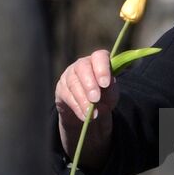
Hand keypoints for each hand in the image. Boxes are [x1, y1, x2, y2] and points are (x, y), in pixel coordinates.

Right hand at [55, 49, 117, 166]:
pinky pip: (66, 95)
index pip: (99, 56)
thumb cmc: (103, 103)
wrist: (89, 118)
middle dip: (90, 84)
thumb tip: (107, 88)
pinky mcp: (61, 91)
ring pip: (73, 82)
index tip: (106, 82)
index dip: (102, 67)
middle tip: (97, 100)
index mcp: (98, 63)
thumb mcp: (112, 98)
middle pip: (83, 68)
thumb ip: (111, 92)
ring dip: (83, 97)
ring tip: (92, 111)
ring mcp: (69, 77)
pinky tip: (84, 115)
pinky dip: (76, 106)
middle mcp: (82, 67)